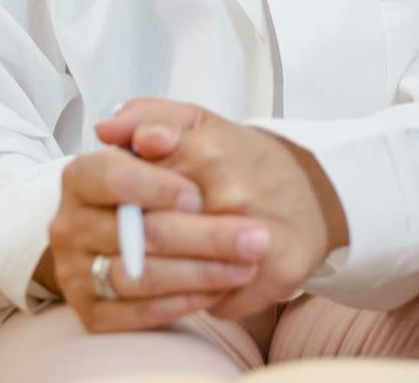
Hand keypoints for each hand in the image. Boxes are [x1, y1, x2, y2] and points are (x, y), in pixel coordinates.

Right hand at [41, 146, 273, 331]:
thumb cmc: (162, 177)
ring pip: (140, 278)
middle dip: (202, 236)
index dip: (155, 186)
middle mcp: (69, 226)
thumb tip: (151, 135)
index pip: (111, 176)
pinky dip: (181, 303)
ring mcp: (76, 273)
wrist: (138, 226)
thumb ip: (160, 121)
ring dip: (200, 274)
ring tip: (247, 266)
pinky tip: (219, 290)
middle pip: (136, 234)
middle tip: (255, 238)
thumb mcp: (168, 136)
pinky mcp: (91, 312)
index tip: (199, 195)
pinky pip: (136, 315)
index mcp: (80, 178)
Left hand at [96, 99, 348, 318]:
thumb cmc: (240, 157)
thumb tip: (105, 128)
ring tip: (160, 271)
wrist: (313, 190)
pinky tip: (200, 288)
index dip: (121, 204)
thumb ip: (145, 115)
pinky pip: (217, 304)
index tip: (118, 209)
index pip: (134, 186)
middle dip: (134, 247)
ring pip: (184, 279)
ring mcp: (256, 238)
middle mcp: (231, 193)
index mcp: (205, 151)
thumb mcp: (195, 121)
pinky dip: (202, 302)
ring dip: (164, 281)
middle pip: (155, 238)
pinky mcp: (277, 274)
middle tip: (127, 249)